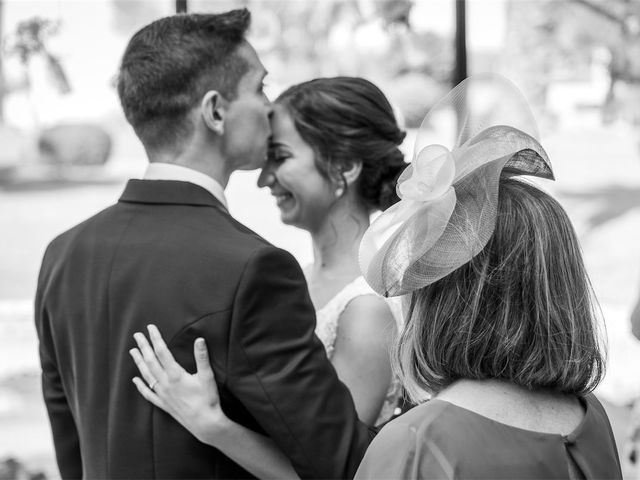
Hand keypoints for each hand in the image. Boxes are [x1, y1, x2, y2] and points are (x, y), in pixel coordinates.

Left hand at [129, 325, 229, 445]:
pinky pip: (148, 393)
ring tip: (132, 351)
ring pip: (146, 375)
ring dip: (139, 362)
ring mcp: (162, 394)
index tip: (150, 328)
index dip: (156, 338)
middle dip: (143, 347)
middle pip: (151, 361)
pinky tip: (135, 380)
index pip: (162, 352)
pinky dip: (140, 386)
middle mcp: (165, 384)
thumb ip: (202, 357)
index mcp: (175, 375)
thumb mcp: (207, 376)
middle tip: (136, 335)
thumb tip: (199, 339)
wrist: (205, 423)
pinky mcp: (163, 404)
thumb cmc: (208, 399)